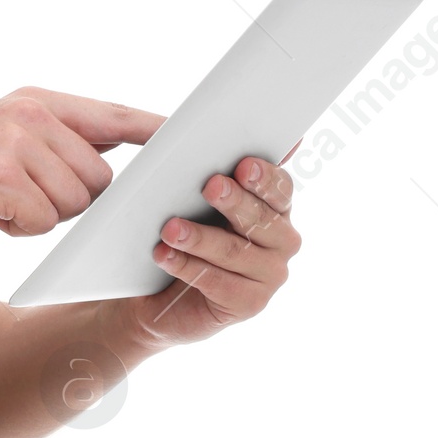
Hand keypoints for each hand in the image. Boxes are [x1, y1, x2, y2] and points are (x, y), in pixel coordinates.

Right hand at [0, 89, 165, 261]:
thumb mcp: (4, 146)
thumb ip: (58, 143)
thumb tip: (117, 160)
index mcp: (33, 100)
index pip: (111, 115)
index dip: (152, 131)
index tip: (190, 138)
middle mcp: (27, 112)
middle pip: (99, 175)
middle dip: (69, 200)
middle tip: (18, 197)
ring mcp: (15, 141)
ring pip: (77, 201)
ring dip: (44, 216)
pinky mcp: (4, 176)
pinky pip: (48, 220)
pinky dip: (20, 230)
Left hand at [128, 156, 300, 347]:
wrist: (156, 292)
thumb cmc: (185, 234)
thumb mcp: (198, 200)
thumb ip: (220, 171)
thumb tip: (243, 133)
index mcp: (276, 208)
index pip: (281, 187)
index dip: (264, 177)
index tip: (242, 165)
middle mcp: (282, 241)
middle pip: (262, 218)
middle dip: (234, 202)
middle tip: (210, 186)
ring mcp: (270, 275)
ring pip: (236, 251)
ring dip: (200, 238)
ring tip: (170, 228)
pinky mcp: (249, 304)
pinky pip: (219, 283)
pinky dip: (188, 267)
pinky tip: (164, 256)